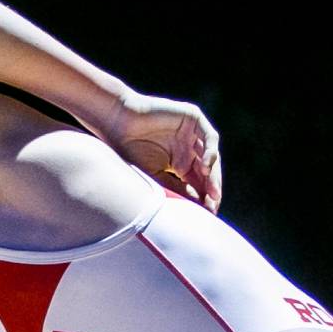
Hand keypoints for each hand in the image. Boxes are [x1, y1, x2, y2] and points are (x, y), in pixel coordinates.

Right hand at [103, 91, 221, 212]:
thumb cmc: (130, 151)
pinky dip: (210, 152)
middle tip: (214, 203)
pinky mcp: (193, 118)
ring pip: (211, 155)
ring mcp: (192, 133)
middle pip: (208, 171)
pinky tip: (205, 168)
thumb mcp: (155, 175)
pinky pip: (209, 137)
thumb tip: (197, 204)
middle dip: (212, 188)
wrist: (118, 123)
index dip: (204, 197)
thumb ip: (176, 188)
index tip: (208, 213)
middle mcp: (188, 149)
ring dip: (213, 174)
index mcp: (179, 164)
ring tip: (212, 191)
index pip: (198, 183)